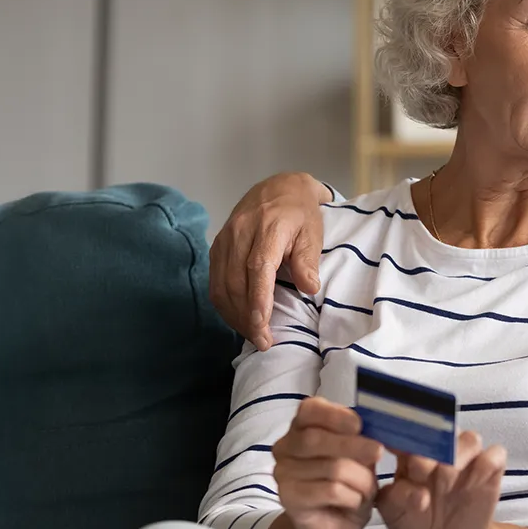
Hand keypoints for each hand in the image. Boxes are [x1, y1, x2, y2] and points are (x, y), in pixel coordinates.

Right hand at [209, 171, 331, 346]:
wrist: (279, 187)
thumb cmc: (300, 213)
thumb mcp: (312, 232)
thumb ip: (307, 260)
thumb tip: (309, 288)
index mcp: (268, 227)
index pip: (258, 268)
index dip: (258, 300)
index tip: (263, 327)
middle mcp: (241, 232)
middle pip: (236, 282)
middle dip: (247, 317)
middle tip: (263, 341)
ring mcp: (225, 238)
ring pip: (221, 284)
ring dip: (234, 314)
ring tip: (253, 334)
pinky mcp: (217, 245)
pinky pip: (214, 280)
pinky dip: (224, 303)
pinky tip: (239, 317)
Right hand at [265, 398, 384, 528]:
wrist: (334, 525)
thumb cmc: (347, 483)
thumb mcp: (357, 454)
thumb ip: (358, 436)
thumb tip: (374, 423)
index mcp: (301, 427)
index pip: (309, 410)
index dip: (335, 415)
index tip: (358, 425)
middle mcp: (285, 447)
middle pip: (316, 438)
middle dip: (353, 445)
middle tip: (378, 452)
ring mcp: (283, 473)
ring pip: (330, 467)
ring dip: (359, 479)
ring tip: (367, 489)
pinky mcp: (289, 499)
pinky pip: (329, 490)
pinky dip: (351, 496)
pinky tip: (354, 502)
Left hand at [376, 431, 507, 528]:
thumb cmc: (415, 521)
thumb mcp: (394, 513)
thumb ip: (393, 498)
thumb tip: (410, 489)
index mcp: (412, 453)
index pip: (408, 431)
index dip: (401, 434)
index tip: (390, 446)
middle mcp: (441, 450)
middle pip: (442, 429)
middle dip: (430, 447)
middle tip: (419, 471)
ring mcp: (467, 460)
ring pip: (470, 438)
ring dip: (458, 456)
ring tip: (446, 481)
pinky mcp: (490, 472)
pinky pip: (496, 454)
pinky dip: (486, 464)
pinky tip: (473, 483)